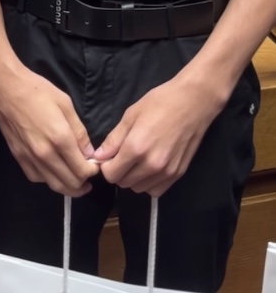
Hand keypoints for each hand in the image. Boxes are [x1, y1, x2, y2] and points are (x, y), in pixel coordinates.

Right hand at [0, 59, 98, 195]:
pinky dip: (48, 179)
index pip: (82, 170)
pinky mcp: (18, 157)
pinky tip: (53, 171)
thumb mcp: (65, 104)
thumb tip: (89, 152)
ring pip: (53, 185)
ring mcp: (29, 157)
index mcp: (60, 138)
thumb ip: (79, 131)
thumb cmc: (37, 91)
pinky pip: (36, 178)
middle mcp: (45, 153)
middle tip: (88, 174)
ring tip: (75, 179)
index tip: (95, 165)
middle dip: (83, 183)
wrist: (5, 88)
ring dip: (67, 186)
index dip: (93, 171)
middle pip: (70, 183)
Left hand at [93, 76, 220, 196]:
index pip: (111, 174)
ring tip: (137, 160)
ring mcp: (166, 172)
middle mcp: (151, 165)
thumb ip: (114, 139)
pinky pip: (156, 190)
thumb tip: (98, 156)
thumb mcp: (131, 115)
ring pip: (139, 189)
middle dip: (118, 172)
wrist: (193, 102)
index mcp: (136, 148)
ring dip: (133, 178)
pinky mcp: (178, 174)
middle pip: (124, 183)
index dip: (106, 166)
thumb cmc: (160, 102)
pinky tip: (150, 167)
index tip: (108, 157)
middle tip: (122, 156)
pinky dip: (149, 183)